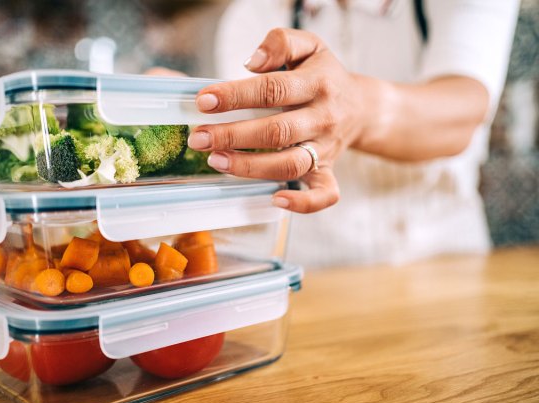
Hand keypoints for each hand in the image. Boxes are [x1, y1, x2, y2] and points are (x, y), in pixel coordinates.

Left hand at [188, 28, 370, 212]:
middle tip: (199, 138)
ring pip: (290, 164)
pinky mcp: (328, 171)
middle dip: (233, 136)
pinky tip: (274, 199)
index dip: (236, 96)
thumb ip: (281, 42)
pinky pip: (324, 194)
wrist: (361, 106)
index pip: (272, 90)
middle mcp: (323, 118)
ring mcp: (326, 148)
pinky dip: (302, 203)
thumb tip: (252, 62)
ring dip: (251, 167)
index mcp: (316, 83)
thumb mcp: (309, 46)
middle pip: (277, 131)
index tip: (204, 101)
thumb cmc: (323, 76)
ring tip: (216, 161)